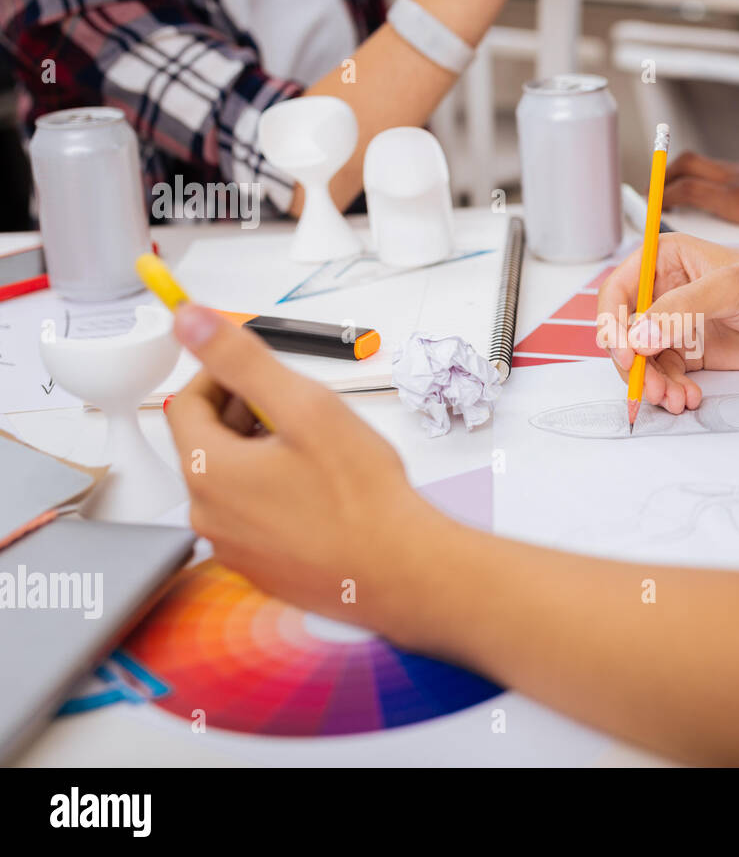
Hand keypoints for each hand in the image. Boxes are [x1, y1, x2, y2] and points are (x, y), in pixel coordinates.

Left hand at [164, 304, 440, 646]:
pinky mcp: (259, 568)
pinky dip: (274, 492)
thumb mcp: (306, 408)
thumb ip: (244, 360)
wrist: (401, 570)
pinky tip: (319, 491)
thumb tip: (190, 319)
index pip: (186, 404)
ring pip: (231, 481)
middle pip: (208, 443)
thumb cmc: (362, 496)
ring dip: (261, 454)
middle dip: (245, 415)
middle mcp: (209, 516)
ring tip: (316, 451)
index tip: (259, 371)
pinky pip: (251, 516)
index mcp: (210, 472)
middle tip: (299, 410)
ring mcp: (233, 547)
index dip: (221, 376)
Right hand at [595, 234, 738, 412]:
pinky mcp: (689, 354)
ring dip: (651, 383)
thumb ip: (683, 309)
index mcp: (664, 260)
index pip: (618, 290)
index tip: (624, 352)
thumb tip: (641, 336)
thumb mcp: (730, 287)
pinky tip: (688, 397)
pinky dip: (671, 390)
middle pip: (624, 332)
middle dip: (632, 363)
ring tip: (673, 398)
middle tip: (649, 386)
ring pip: (642, 360)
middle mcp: (663, 292)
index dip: (612, 322)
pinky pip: (665, 376)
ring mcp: (673, 326)